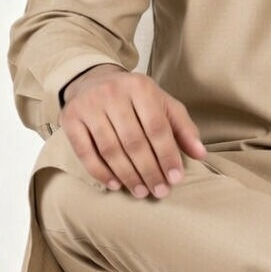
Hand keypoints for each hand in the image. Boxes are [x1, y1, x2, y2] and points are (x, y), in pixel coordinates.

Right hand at [58, 65, 207, 198]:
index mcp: (141, 87)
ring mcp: (89, 105)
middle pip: (134, 141)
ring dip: (128, 175)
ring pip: (110, 149)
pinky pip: (85, 152)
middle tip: (159, 191)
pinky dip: (100, 172)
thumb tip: (201, 154)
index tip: (175, 178)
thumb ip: (183, 127)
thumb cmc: (135, 97)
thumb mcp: (162, 104)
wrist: (94, 79)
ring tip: (141, 192)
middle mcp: (113, 93)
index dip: (167, 155)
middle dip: (149, 171)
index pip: (157, 127)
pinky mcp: (70, 119)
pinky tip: (115, 185)